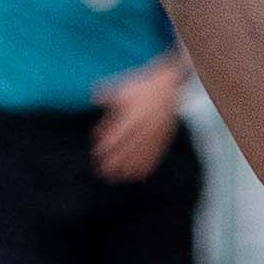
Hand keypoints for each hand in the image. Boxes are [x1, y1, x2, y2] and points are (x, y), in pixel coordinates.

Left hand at [97, 57, 190, 179]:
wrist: (169, 85)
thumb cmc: (143, 87)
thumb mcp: (123, 88)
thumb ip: (107, 95)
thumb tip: (94, 99)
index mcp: (133, 116)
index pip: (116, 137)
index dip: (105, 148)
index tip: (96, 155)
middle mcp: (144, 128)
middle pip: (127, 150)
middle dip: (113, 163)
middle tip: (102, 172)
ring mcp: (155, 135)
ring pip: (140, 157)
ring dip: (127, 169)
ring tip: (116, 177)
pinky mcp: (163, 138)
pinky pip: (154, 157)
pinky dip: (145, 167)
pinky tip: (136, 176)